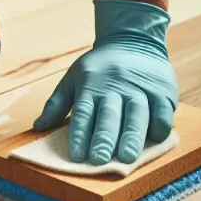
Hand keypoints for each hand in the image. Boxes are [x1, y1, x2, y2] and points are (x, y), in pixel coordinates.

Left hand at [33, 0, 177, 164]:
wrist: (132, 41)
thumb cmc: (99, 68)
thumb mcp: (73, 78)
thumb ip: (57, 104)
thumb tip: (38, 127)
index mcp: (90, 84)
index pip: (83, 112)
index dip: (79, 134)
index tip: (76, 156)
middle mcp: (115, 86)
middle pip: (109, 114)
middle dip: (104, 138)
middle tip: (100, 160)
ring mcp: (140, 88)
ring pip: (137, 114)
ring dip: (132, 137)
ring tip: (127, 158)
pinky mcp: (162, 91)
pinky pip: (163, 113)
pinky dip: (158, 128)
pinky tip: (153, 141)